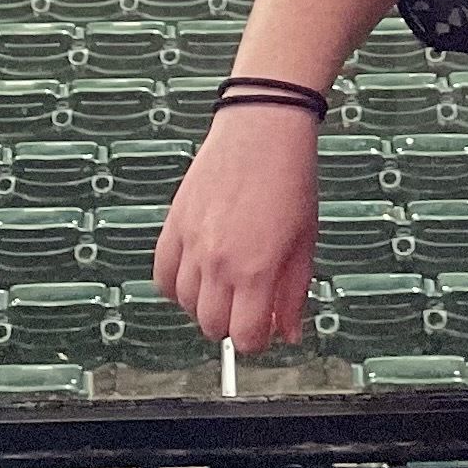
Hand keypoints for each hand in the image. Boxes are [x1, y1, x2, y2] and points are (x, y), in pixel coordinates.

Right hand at [154, 109, 322, 357]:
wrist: (263, 127)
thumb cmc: (290, 178)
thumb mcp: (305, 242)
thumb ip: (294, 294)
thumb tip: (288, 333)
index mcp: (256, 270)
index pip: (246, 337)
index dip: (257, 339)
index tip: (264, 327)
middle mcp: (218, 262)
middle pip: (212, 326)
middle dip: (232, 324)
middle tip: (247, 304)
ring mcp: (191, 243)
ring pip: (185, 304)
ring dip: (204, 304)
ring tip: (224, 285)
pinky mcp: (174, 223)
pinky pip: (161, 275)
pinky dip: (175, 284)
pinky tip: (194, 275)